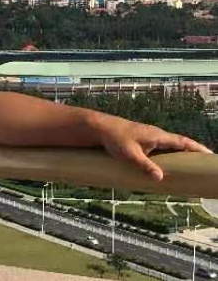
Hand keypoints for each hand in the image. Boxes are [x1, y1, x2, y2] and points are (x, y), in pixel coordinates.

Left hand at [95, 116, 212, 180]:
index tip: (210, 155)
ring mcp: (148, 137)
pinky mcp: (141, 141)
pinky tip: (165, 164)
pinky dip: (167, 155)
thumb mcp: (130, 154)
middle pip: (179, 144)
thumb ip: (145, 166)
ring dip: (179, 154)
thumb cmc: (114, 139)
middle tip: (203, 164)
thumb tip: (161, 178)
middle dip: (192, 152)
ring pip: (169, 146)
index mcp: (158, 136)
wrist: (99, 128)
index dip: (197, 148)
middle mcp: (156, 135)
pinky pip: (159, 148)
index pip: (183, 142)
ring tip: (188, 167)